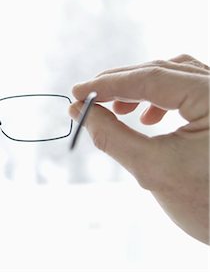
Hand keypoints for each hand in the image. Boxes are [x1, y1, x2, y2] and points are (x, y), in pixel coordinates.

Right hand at [69, 54, 208, 243]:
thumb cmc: (207, 204)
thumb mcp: (152, 169)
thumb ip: (111, 137)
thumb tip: (79, 110)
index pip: (153, 78)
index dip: (109, 83)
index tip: (77, 92)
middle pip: (163, 71)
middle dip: (120, 84)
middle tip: (87, 98)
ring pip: (173, 75)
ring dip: (139, 88)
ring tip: (118, 109)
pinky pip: (186, 87)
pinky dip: (158, 97)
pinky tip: (146, 117)